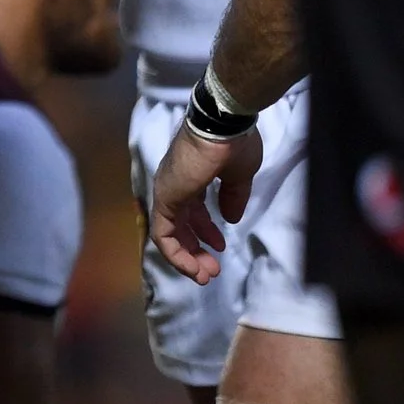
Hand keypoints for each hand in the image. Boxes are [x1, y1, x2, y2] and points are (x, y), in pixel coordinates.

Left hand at [149, 119, 263, 282]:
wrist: (221, 128)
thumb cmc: (233, 145)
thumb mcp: (239, 176)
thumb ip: (233, 198)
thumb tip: (230, 219)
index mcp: (191, 178)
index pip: (192, 210)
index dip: (206, 231)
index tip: (221, 246)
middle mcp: (175, 185)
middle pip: (180, 224)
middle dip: (196, 249)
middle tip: (212, 270)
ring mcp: (167, 192)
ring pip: (169, 233)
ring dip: (187, 258)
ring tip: (205, 275)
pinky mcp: (164, 199)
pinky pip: (163, 234)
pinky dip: (176, 255)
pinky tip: (192, 268)